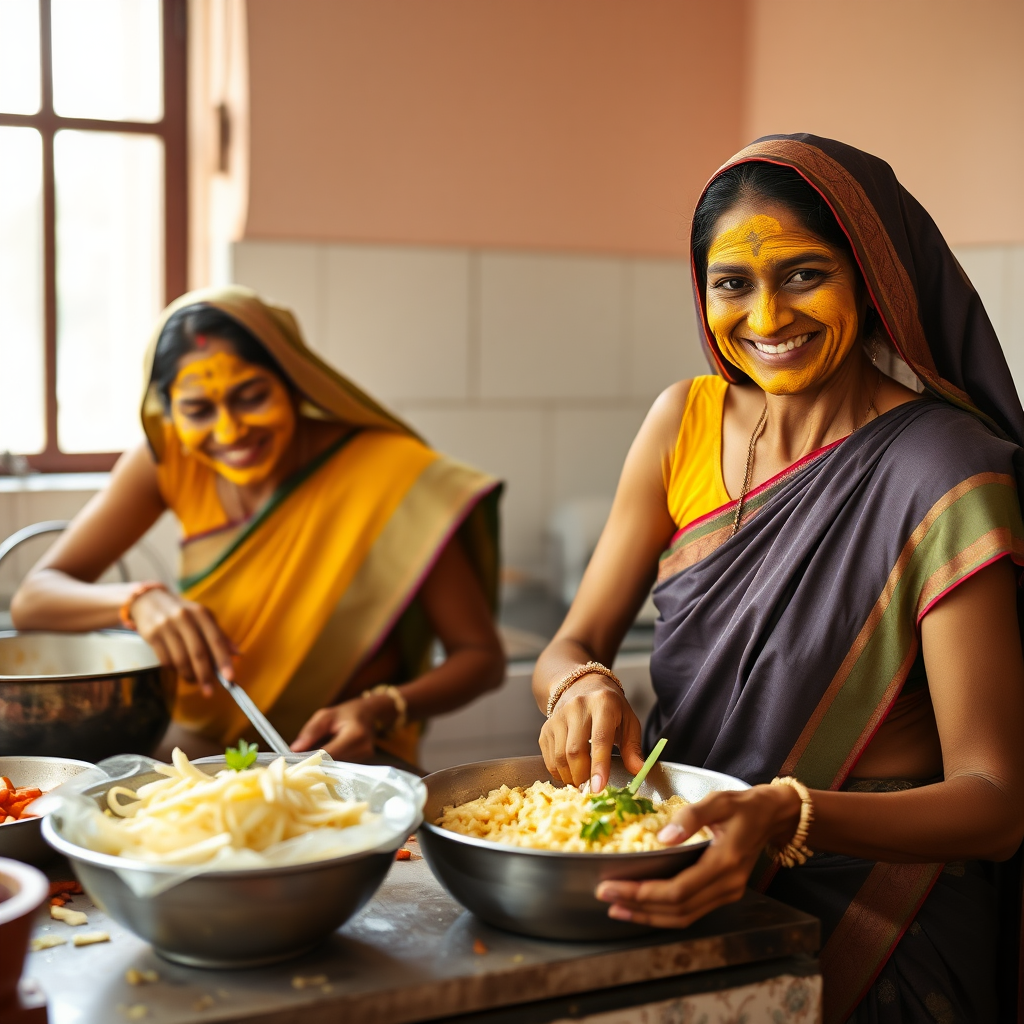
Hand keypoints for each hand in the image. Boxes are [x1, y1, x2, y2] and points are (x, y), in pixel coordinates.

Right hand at [131, 588, 236, 695]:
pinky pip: (165, 660)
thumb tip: (238, 654)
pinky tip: (179, 671)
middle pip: (198, 652)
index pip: (216, 639)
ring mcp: (166, 626)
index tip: (230, 677)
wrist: (149, 600)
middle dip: (205, 675)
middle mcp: (184, 618)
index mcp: (201, 613)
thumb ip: (219, 635)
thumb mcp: (202, 617)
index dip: (223, 660)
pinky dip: (174, 670)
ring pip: (180, 659)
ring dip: (189, 675)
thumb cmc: (182, 612)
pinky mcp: (151, 635)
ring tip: (195, 682)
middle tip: (210, 691)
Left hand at [290, 696, 389, 759]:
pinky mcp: (364, 764)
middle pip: (332, 764)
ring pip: (336, 768)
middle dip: (315, 763)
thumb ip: (311, 731)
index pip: (329, 754)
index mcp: (355, 735)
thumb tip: (295, 750)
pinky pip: (342, 768)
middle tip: (299, 762)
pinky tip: (327, 758)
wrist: (368, 713)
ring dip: (323, 764)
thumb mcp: (326, 715)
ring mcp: (365, 759)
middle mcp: (363, 749)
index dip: (311, 759)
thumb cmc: (346, 713)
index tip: (295, 763)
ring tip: (314, 756)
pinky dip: (332, 764)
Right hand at [539, 675, 644, 791]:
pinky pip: (549, 757)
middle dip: (583, 776)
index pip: (600, 738)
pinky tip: (570, 773)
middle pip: (575, 751)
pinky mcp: (546, 727)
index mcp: (603, 704)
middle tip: (591, 790)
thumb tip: (639, 771)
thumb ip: (633, 747)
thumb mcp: (628, 721)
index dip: (599, 765)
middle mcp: (577, 707)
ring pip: (559, 756)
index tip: (599, 788)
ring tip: (582, 782)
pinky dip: (558, 772)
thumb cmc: (610, 707)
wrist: (582, 686)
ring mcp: (558, 716)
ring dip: (570, 777)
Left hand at [595, 784, 801, 927]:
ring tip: (618, 908)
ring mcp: (727, 893)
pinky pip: (691, 911)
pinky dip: (664, 913)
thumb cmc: (743, 806)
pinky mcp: (723, 894)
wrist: (772, 816)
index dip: (642, 893)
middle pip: (677, 910)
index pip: (677, 890)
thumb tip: (662, 838)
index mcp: (724, 863)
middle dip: (638, 907)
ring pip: (684, 916)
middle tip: (605, 898)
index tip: (611, 886)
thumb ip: (691, 817)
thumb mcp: (718, 801)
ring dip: (649, 916)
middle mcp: (727, 886)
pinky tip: (644, 906)